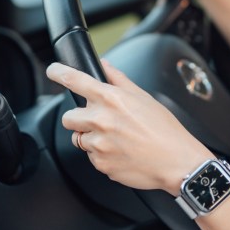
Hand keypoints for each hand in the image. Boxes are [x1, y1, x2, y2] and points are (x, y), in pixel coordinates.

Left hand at [46, 60, 212, 194]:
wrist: (176, 162)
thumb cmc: (165, 129)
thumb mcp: (144, 97)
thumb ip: (118, 79)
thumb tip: (104, 65)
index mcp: (111, 99)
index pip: (75, 80)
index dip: (59, 73)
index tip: (53, 71)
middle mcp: (101, 120)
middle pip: (68, 117)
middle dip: (80, 118)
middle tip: (100, 121)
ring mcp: (99, 144)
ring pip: (79, 138)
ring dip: (91, 138)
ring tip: (116, 139)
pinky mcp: (100, 164)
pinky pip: (91, 157)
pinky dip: (102, 155)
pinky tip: (121, 152)